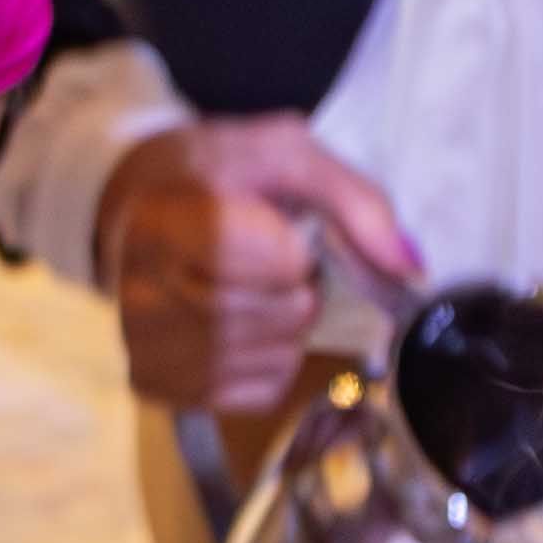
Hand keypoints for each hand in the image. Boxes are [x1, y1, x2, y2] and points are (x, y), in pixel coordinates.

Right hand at [91, 117, 425, 414]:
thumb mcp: (282, 153)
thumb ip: (353, 200)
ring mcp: (150, 350)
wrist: (135, 208)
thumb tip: (408, 267)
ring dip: (288, 323)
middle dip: (299, 287)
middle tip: (266, 258)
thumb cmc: (212, 176)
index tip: (270, 225)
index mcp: (166, 221)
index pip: (282, 263)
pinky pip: (262, 389)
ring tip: (250, 287)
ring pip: (280, 356)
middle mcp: (144, 295)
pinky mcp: (161, 388)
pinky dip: (271, 359)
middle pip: (288, 314)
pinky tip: (238, 323)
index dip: (296, 246)